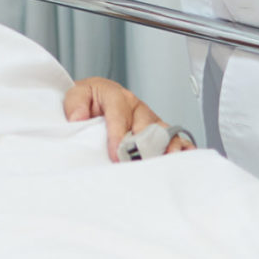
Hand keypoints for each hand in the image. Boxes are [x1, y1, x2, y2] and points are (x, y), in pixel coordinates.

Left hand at [63, 77, 192, 160]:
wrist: (97, 99)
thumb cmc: (89, 100)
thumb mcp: (76, 95)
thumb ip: (75, 104)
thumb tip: (78, 118)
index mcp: (116, 96)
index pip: (119, 115)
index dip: (118, 135)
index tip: (116, 154)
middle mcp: (137, 107)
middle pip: (145, 125)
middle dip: (142, 145)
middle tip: (138, 163)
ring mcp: (150, 119)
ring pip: (162, 131)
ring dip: (164, 147)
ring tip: (165, 162)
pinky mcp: (158, 130)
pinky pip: (174, 137)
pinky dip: (180, 146)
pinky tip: (183, 157)